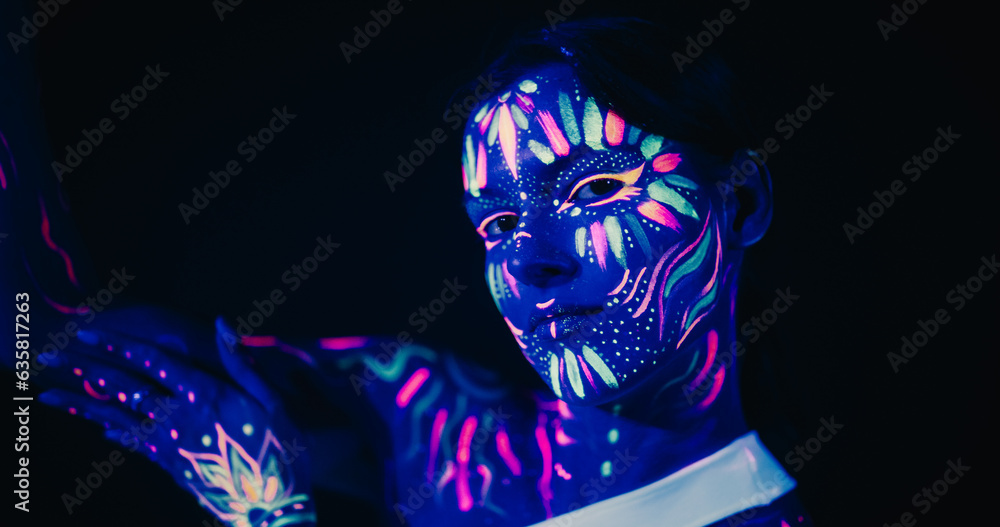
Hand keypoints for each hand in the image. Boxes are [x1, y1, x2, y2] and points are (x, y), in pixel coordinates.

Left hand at [37, 306, 316, 526]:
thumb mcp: (272, 399)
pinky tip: (103, 428)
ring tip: (50, 394)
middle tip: (51, 354)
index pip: (153, 361)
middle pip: (124, 387)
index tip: (89, 332)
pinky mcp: (171, 466)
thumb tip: (222, 322)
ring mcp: (170, 444)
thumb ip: (240, 362)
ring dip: (81, 402)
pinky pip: (135, 444)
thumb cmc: (280, 449)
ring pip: (118, 417)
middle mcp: (179, 417)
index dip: (119, 345)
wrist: (272, 506)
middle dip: (87, 367)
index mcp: (205, 394)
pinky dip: (115, 432)